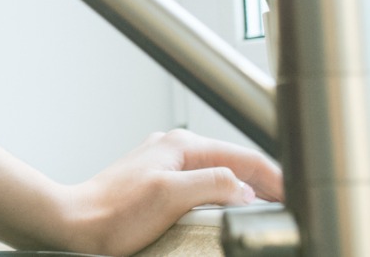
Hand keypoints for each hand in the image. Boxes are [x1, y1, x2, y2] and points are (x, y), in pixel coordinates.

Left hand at [62, 129, 283, 255]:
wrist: (74, 223)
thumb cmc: (112, 213)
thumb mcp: (171, 195)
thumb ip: (213, 183)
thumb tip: (246, 188)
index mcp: (182, 146)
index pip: (245, 157)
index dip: (275, 178)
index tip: (295, 197)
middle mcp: (175, 150)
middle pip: (235, 163)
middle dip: (265, 182)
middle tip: (289, 205)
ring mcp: (165, 166)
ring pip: (220, 173)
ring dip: (245, 189)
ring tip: (267, 206)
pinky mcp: (157, 184)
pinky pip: (202, 185)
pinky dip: (223, 195)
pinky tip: (228, 209)